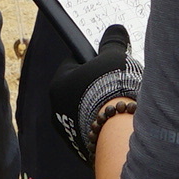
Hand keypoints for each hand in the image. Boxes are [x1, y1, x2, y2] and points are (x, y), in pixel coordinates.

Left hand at [49, 24, 140, 164]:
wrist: (118, 131)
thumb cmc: (112, 88)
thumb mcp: (114, 57)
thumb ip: (112, 42)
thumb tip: (115, 30)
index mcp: (59, 83)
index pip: (74, 63)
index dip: (92, 59)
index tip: (106, 58)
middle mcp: (57, 109)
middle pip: (79, 88)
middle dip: (96, 84)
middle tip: (117, 79)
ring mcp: (68, 131)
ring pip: (86, 111)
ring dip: (100, 105)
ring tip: (121, 101)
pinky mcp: (81, 148)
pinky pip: (93, 129)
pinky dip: (104, 124)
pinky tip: (119, 121)